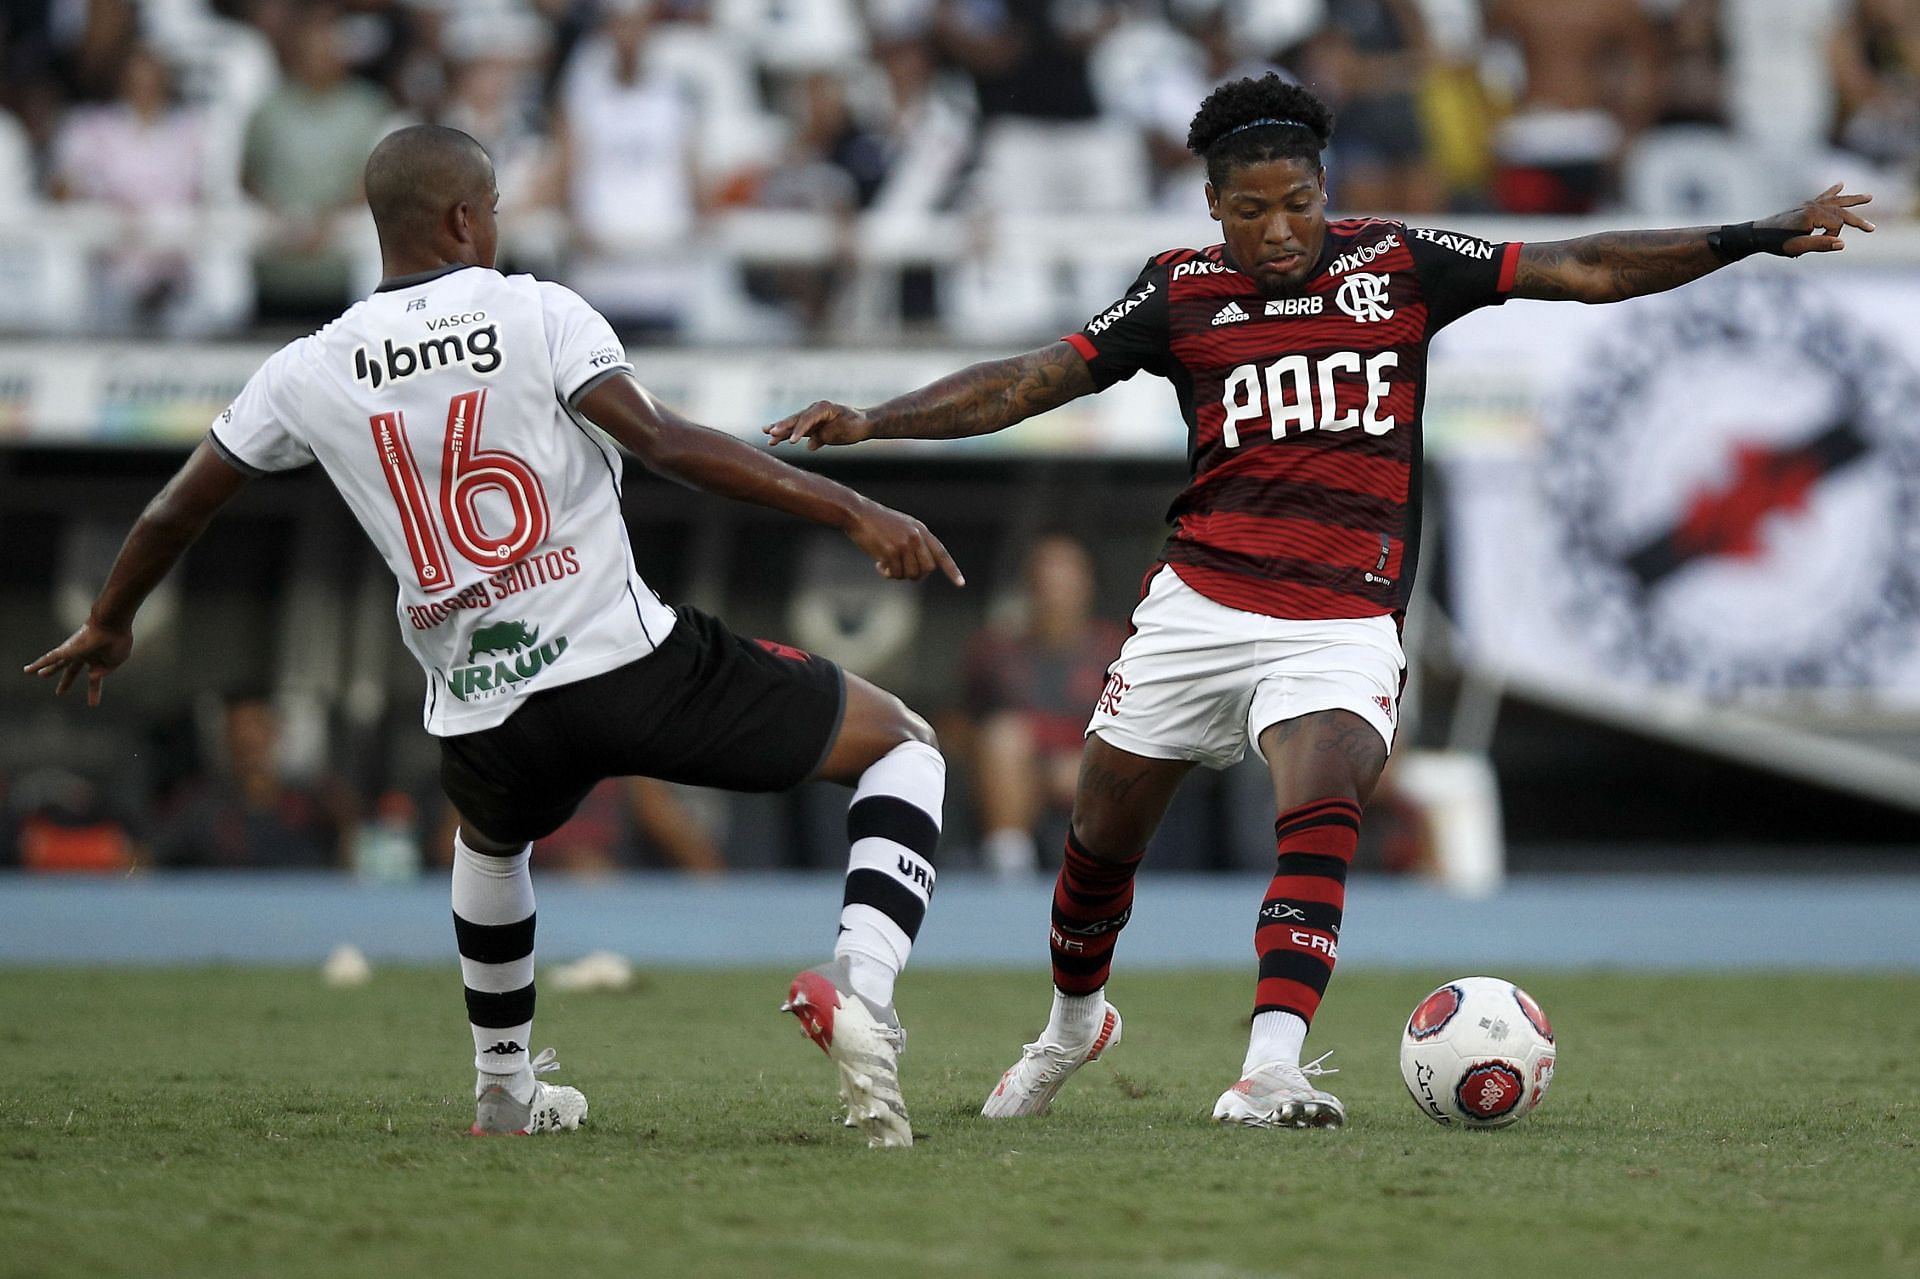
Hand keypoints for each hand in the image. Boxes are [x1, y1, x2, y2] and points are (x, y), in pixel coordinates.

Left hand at [24, 619, 132, 706]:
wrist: (113, 623)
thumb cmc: (118, 640)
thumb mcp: (116, 661)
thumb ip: (105, 671)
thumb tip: (91, 676)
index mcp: (99, 660)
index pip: (94, 679)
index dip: (94, 692)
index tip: (93, 705)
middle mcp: (86, 655)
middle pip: (73, 670)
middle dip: (67, 682)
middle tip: (60, 693)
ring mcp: (76, 651)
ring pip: (58, 662)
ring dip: (48, 669)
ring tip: (34, 674)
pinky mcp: (68, 648)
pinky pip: (51, 657)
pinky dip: (41, 663)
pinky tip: (28, 671)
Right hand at [764, 401, 874, 450]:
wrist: (862, 424)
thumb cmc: (855, 425)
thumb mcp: (844, 430)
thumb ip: (827, 435)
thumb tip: (810, 444)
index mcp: (823, 408)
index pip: (807, 419)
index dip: (799, 430)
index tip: (791, 442)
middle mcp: (814, 411)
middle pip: (796, 419)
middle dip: (782, 426)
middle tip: (768, 432)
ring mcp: (812, 418)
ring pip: (793, 424)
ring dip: (780, 430)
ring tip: (765, 433)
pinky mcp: (811, 427)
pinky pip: (797, 431)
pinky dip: (787, 436)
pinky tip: (774, 440)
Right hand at [845, 501, 964, 585]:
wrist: (858, 514)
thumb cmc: (877, 523)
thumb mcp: (902, 527)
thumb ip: (915, 544)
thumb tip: (922, 571)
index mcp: (921, 531)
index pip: (941, 554)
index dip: (952, 570)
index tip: (961, 584)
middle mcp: (916, 537)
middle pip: (927, 569)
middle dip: (916, 574)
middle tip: (901, 570)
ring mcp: (904, 544)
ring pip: (912, 574)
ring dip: (899, 574)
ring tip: (887, 564)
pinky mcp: (890, 551)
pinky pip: (895, 574)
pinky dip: (887, 574)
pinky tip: (878, 564)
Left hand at [1759, 184, 1874, 254]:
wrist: (1756, 234)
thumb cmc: (1775, 242)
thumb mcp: (1797, 247)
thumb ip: (1820, 245)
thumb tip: (1843, 244)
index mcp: (1812, 214)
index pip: (1836, 224)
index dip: (1832, 237)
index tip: (1821, 244)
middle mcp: (1812, 206)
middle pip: (1841, 211)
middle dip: (1857, 221)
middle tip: (1872, 229)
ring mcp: (1809, 204)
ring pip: (1836, 201)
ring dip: (1853, 200)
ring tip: (1870, 197)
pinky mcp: (1804, 206)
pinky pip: (1822, 197)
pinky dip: (1832, 191)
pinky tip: (1840, 184)